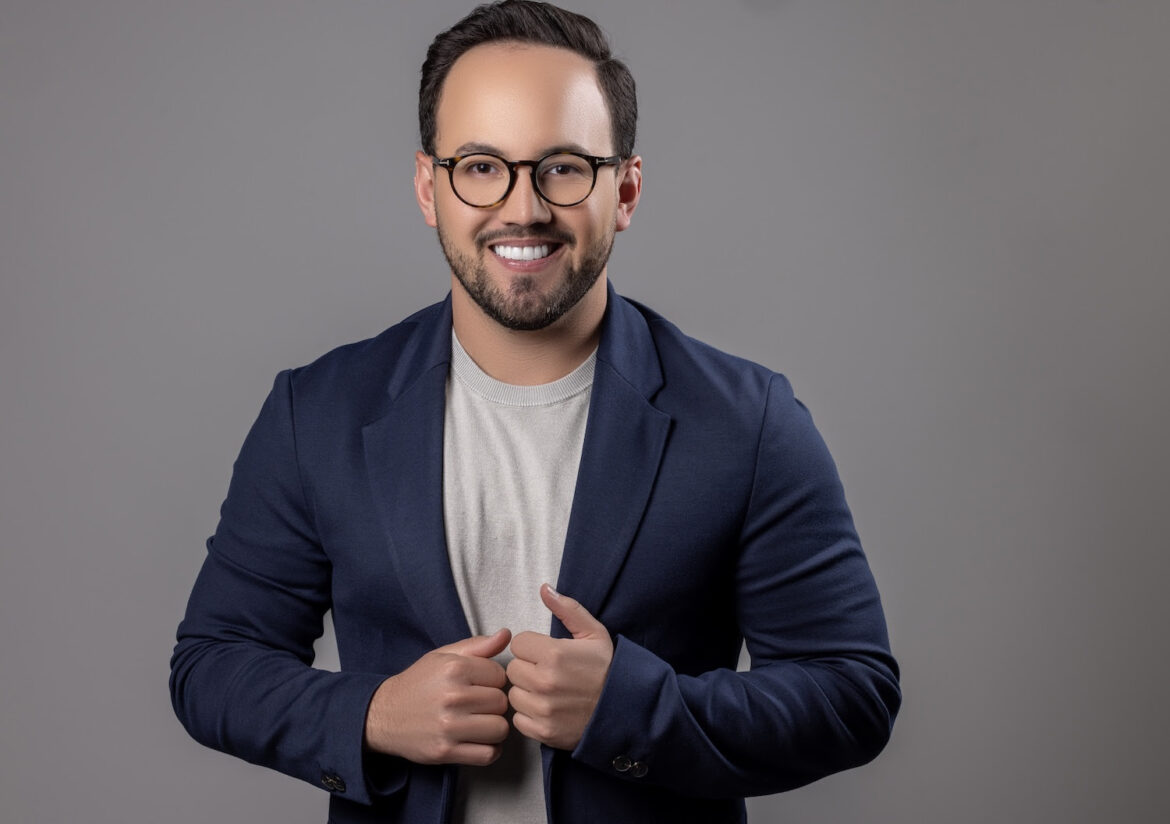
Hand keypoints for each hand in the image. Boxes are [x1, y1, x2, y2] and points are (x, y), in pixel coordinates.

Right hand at [364, 628, 511, 765]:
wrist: (383, 714)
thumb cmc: (417, 683)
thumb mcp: (443, 656)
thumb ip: (477, 645)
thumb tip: (506, 635)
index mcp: (455, 668)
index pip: (500, 676)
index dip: (493, 680)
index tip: (479, 685)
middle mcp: (453, 697)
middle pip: (501, 703)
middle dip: (493, 704)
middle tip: (476, 705)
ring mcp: (449, 727)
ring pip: (500, 729)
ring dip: (493, 727)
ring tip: (479, 722)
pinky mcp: (445, 751)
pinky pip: (488, 754)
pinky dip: (489, 750)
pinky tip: (478, 740)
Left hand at [507, 584, 613, 750]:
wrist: (626, 710)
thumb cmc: (608, 669)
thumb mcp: (594, 633)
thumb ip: (567, 609)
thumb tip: (544, 589)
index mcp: (554, 654)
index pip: (518, 643)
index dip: (532, 647)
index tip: (548, 654)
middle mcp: (544, 682)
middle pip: (513, 669)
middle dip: (528, 669)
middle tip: (550, 673)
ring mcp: (543, 709)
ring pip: (514, 694)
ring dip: (527, 692)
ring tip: (550, 692)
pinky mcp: (542, 731)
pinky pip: (519, 719)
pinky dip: (530, 716)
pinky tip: (549, 710)